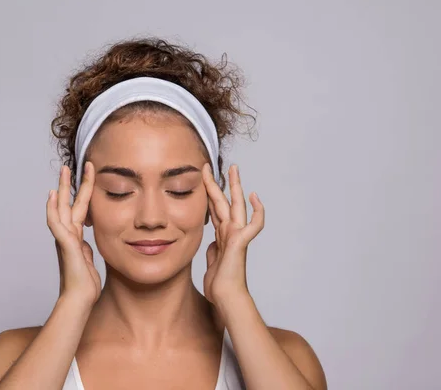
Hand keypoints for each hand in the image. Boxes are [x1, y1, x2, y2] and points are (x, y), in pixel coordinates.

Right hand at [46, 162, 100, 306]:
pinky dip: (53, 209)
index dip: (84, 192)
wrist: (80, 300)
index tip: (89, 176)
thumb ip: (84, 249)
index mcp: (75, 237)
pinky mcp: (65, 245)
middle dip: (70, 184)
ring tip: (64, 171)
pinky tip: (53, 196)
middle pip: (68, 204)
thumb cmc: (84, 284)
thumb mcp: (88, 261)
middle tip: (68, 166)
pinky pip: (56, 223)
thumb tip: (84, 243)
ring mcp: (65, 239)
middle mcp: (68, 235)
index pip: (80, 209)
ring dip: (63, 189)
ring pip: (62, 208)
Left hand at [202, 163, 264, 307]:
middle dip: (222, 183)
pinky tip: (255, 198)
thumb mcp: (212, 262)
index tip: (205, 180)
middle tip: (221, 166)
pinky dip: (258, 212)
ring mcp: (236, 235)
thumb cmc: (219, 284)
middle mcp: (230, 232)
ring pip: (236, 206)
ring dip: (236, 187)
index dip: (210, 194)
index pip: (216, 209)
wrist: (225, 297)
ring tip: (234, 170)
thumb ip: (214, 249)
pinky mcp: (241, 242)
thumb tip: (213, 243)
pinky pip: (254, 224)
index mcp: (222, 235)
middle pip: (226, 201)